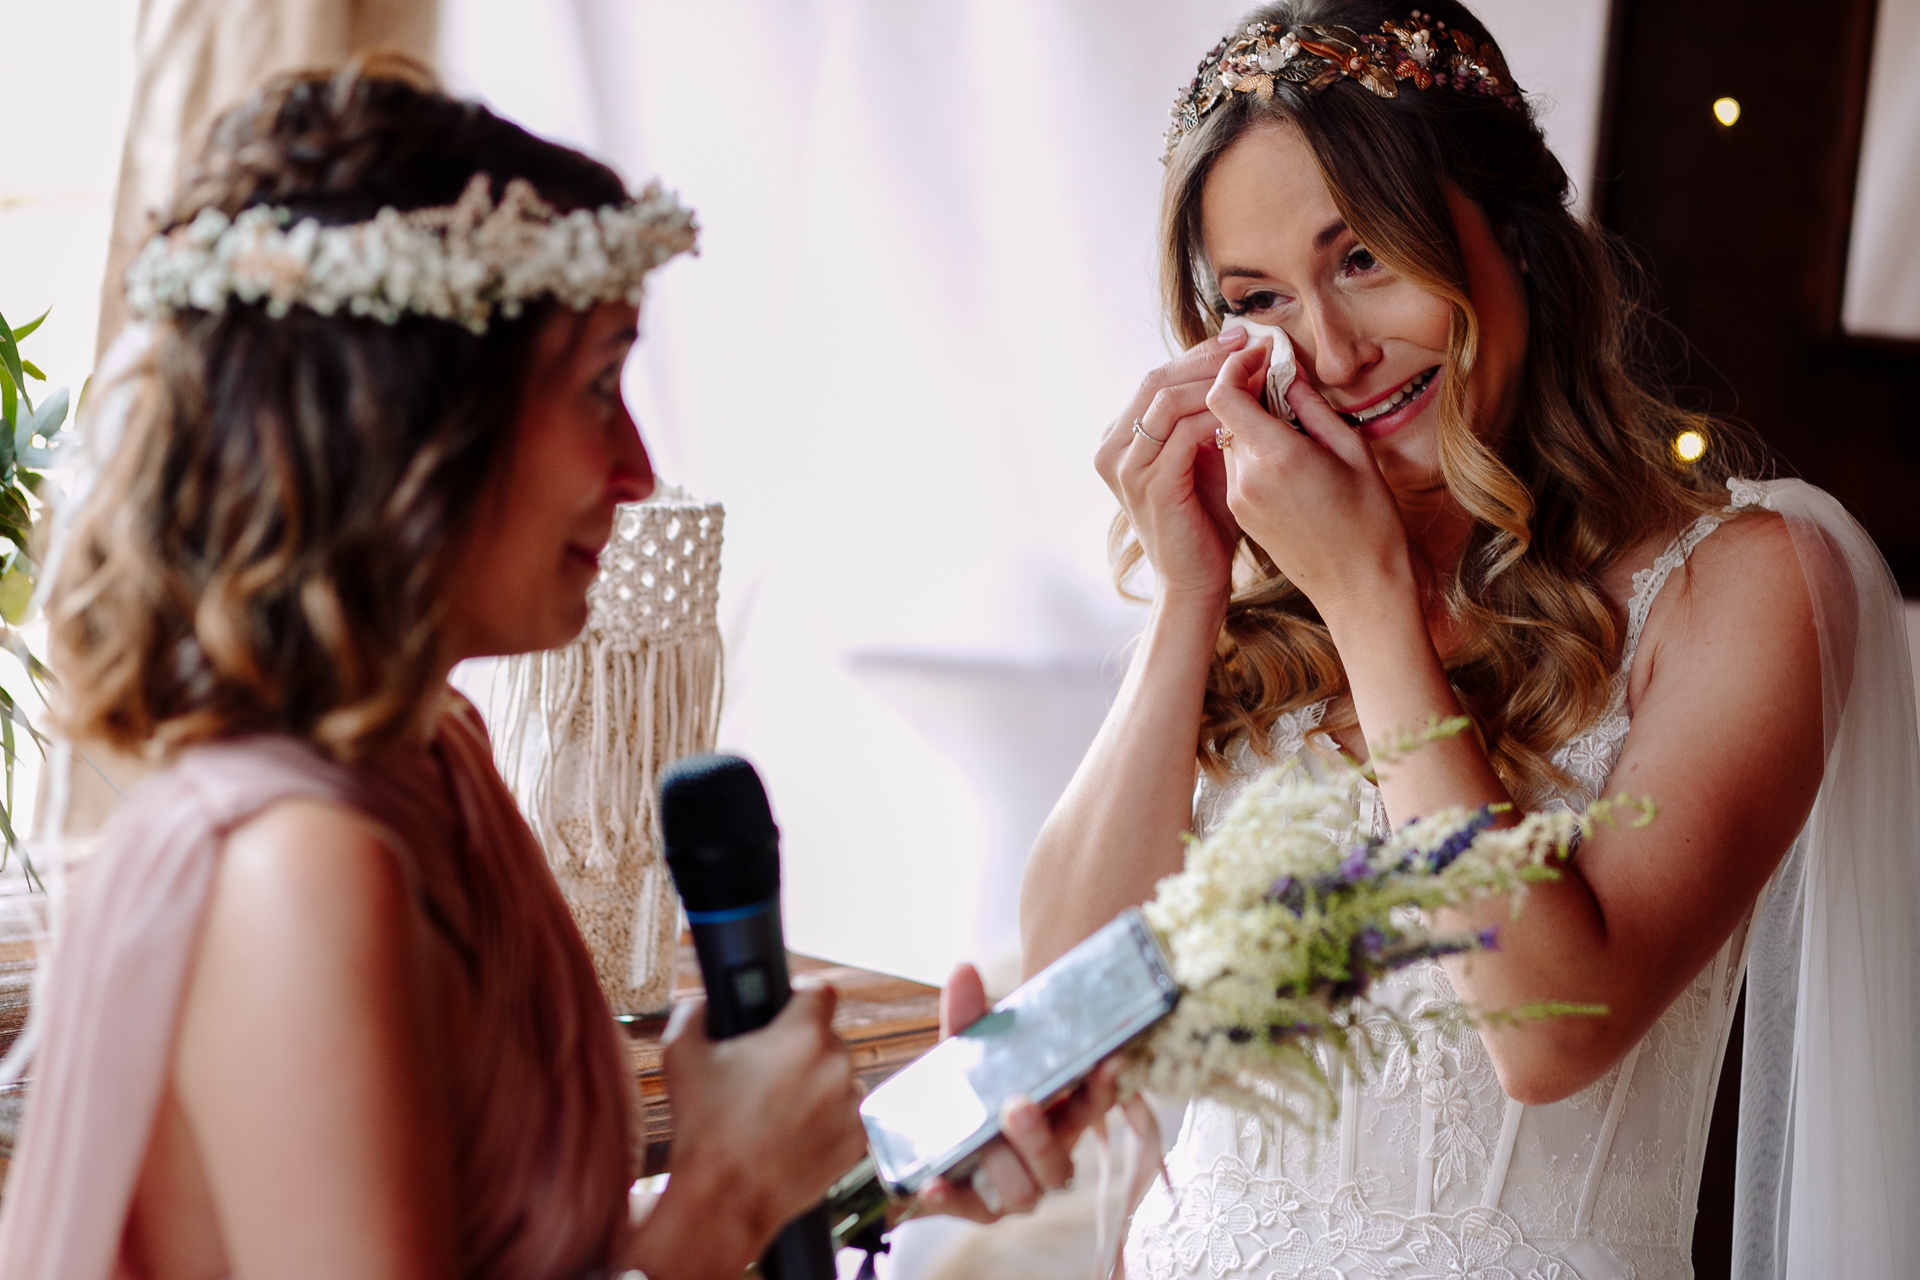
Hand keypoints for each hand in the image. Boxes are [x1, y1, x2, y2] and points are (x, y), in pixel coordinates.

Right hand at [633, 983, 866, 1277]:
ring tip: (779, 1109)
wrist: (725, 1200)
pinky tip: (794, 1133)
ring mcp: (851, 1105)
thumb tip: (705, 1002)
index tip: (789, 1005)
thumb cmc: (704, 1129)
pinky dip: (827, 1121)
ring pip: (839, 1078)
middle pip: (827, 1038)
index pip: (821, 991)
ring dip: (818, 1085)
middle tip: (768, 1071)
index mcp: (802, 1036)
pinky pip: (847, 1116)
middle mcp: (836, 1065)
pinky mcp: (857, 1140)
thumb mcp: (681, 1056)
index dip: (802, 995)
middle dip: (802, 1048)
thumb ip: (694, 1012)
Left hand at [912, 963, 1122, 1222]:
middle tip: (1018, 1105)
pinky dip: (951, 1199)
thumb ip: (969, 1015)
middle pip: (1058, 1163)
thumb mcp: (975, 1049)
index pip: (1092, 1107)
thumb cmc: (977, 1086)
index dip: (1101, 1089)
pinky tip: (932, 1184)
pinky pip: (968, 1210)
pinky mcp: (977, 1205)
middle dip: (1040, 1137)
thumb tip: (963, 969)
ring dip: (1004, 1166)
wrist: (943, 1125)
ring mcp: (1015, 1188)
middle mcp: (1046, 1159)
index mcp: (1061, 1117)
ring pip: (1024, 1193)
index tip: (1107, 1062)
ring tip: (982, 1140)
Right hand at [1095, 327, 1250, 603]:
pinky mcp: (1149, 485)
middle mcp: (1111, 448)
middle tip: (1253, 346)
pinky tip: (1248, 411)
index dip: (1199, 354)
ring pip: (1167, 400)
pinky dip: (1217, 415)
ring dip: (1216, 381)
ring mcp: (1125, 468)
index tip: (1243, 339)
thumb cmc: (1204, 519)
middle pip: (1157, 379)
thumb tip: (1239, 362)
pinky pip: (1183, 433)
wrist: (1197, 579)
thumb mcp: (1202, 456)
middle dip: (1208, 359)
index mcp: (1118, 437)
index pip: (1157, 376)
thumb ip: (1207, 415)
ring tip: (1256, 372)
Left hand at [1206, 342, 1412, 622]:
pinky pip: (1234, 466)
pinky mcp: (1240, 513)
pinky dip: (1251, 448)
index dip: (1236, 367)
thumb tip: (1287, 370)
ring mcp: (1239, 498)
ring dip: (1249, 421)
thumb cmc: (1370, 519)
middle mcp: (1247, 478)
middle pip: (1223, 414)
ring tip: (1290, 420)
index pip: (1223, 395)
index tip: (1261, 355)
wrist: (1360, 589)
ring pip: (1227, 439)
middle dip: (1247, 390)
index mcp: (1276, 456)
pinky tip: (1285, 453)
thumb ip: (1311, 405)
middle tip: (1281, 379)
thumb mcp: (1353, 450)